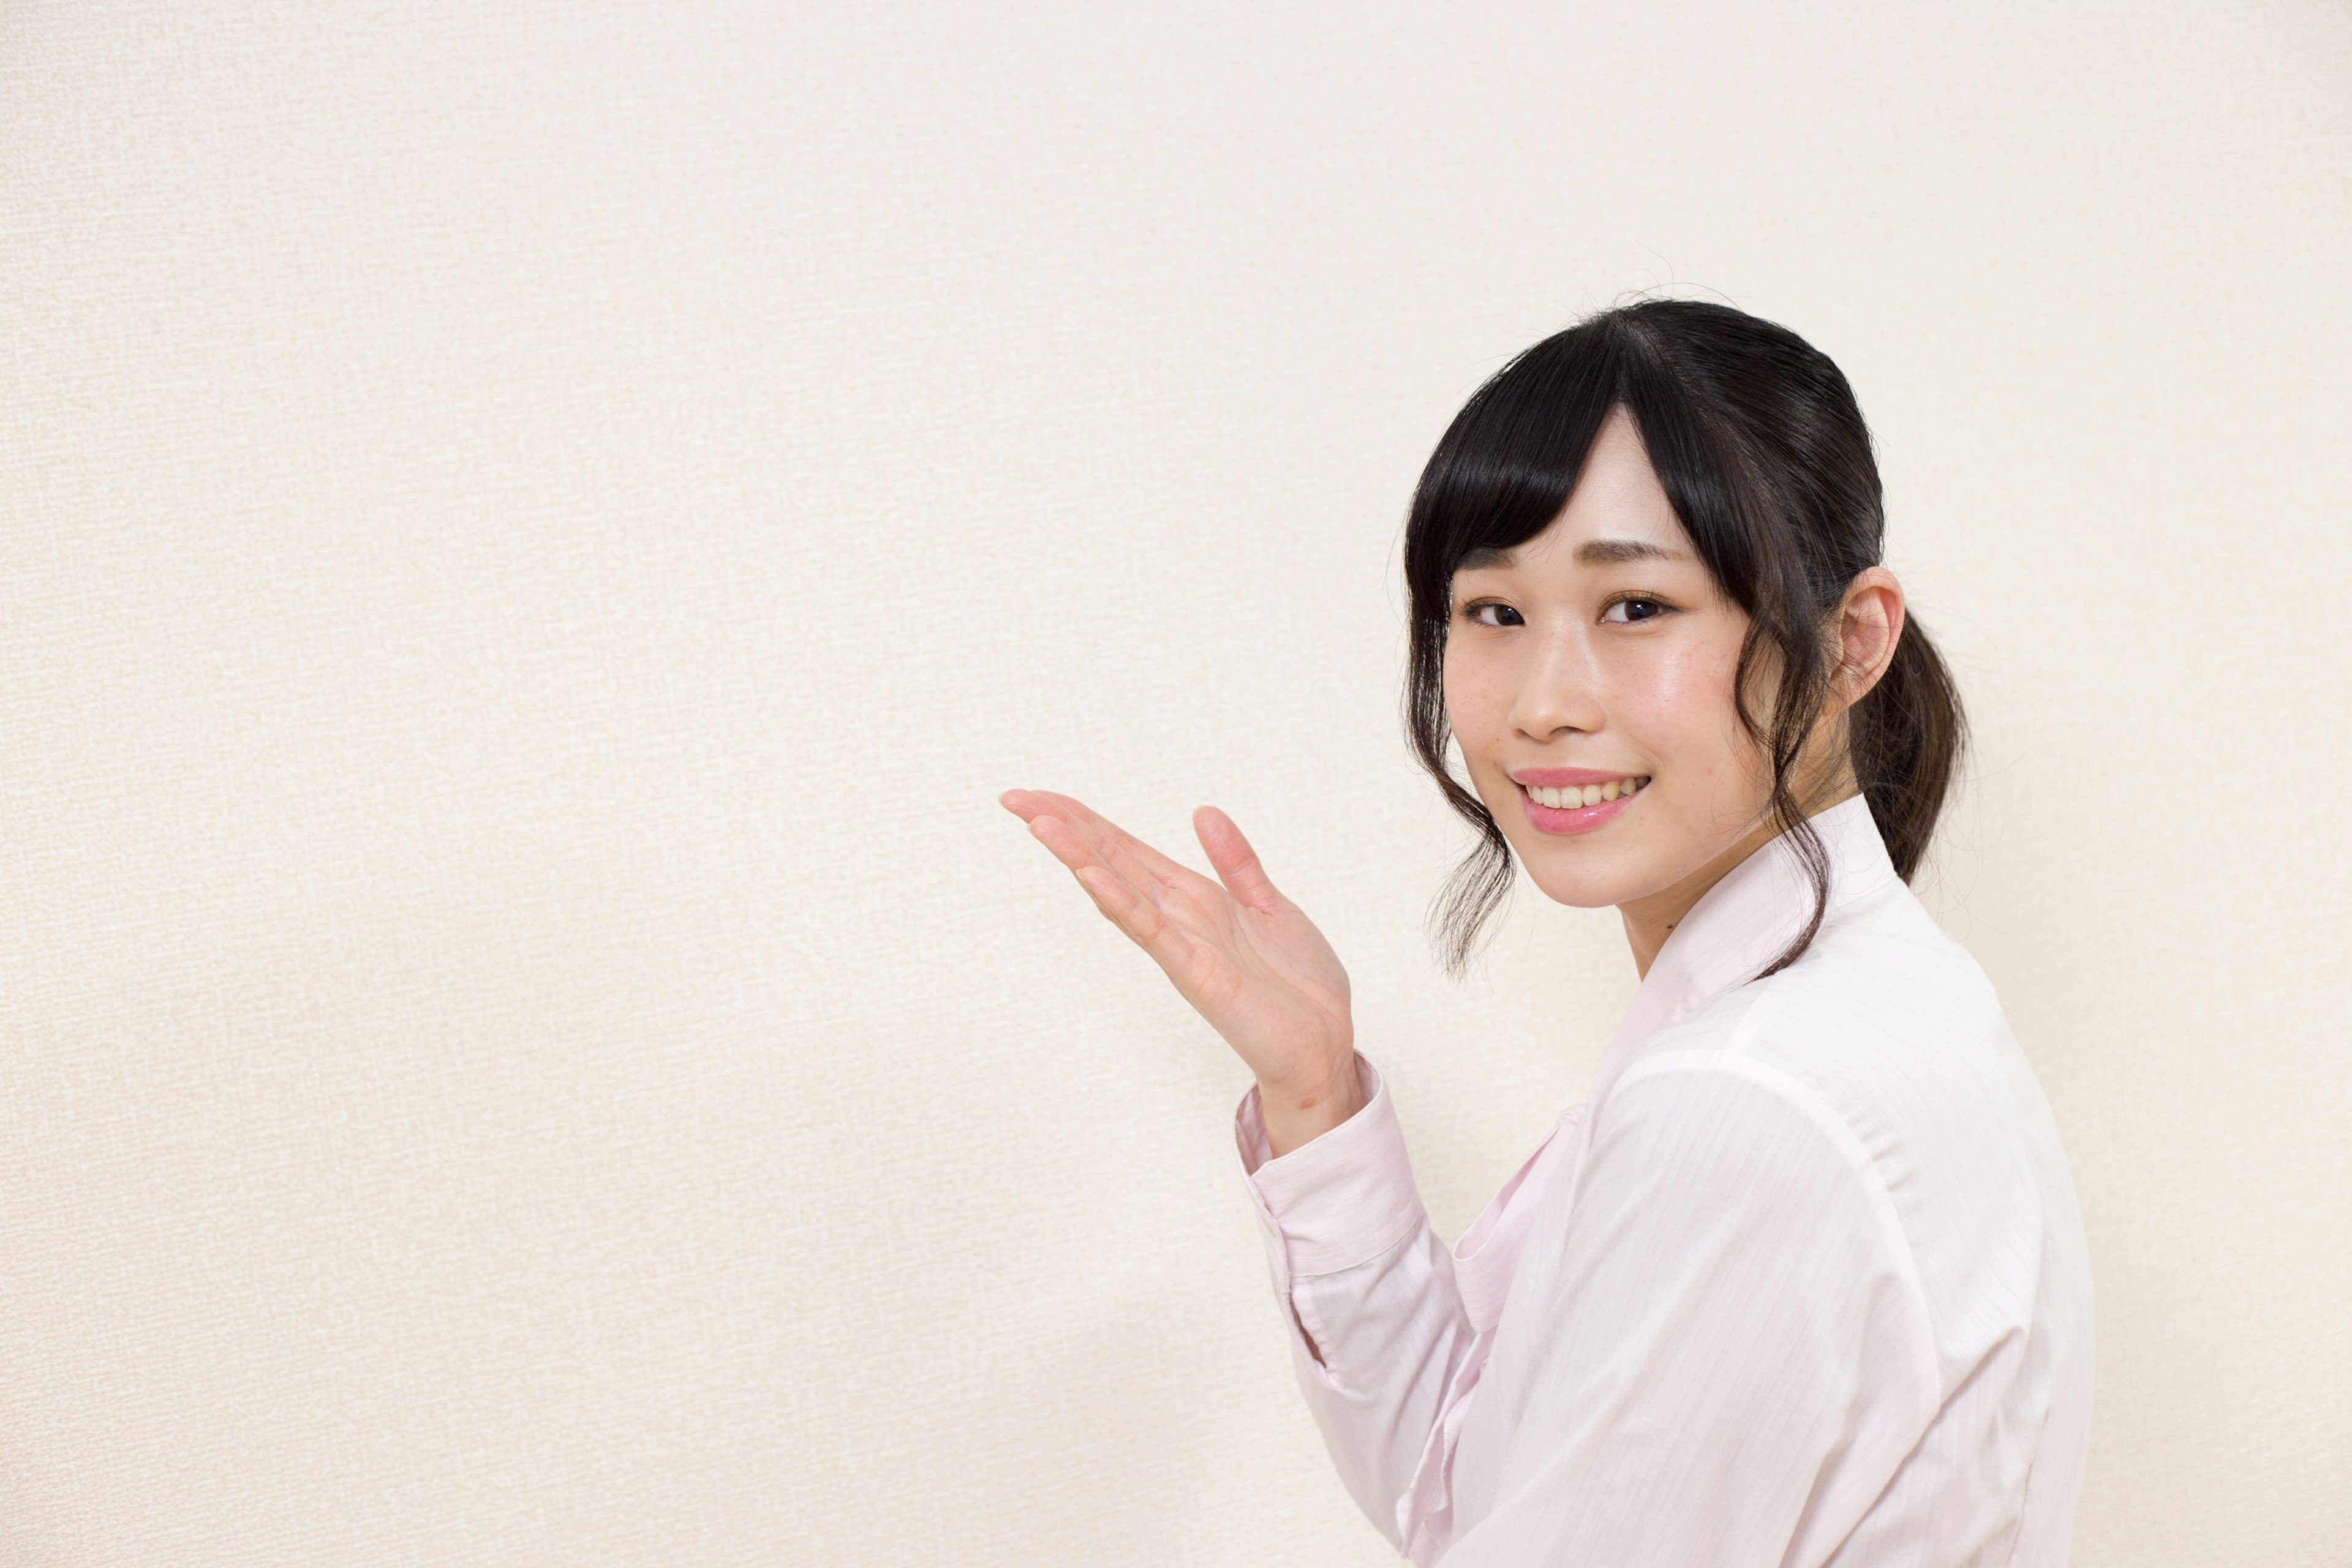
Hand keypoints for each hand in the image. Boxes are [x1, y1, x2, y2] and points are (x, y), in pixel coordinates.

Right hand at [999, 788, 1362, 1154]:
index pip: (1127, 850)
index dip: (1086, 820)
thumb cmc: (1299, 986)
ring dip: (1078, 856)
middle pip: (1110, 861)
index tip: (1042, 797)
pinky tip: (1089, 875)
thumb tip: (1203, 811)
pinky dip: (1119, 902)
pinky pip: (1150, 931)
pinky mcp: (1195, 972)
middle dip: (1065, 827)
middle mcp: (1177, 917)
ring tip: (1038, 823)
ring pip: (1119, 891)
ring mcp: (1180, 945)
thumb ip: (1236, 862)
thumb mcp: (1271, 905)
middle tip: (1014, 797)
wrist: (1325, 1046)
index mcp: (1194, 898)